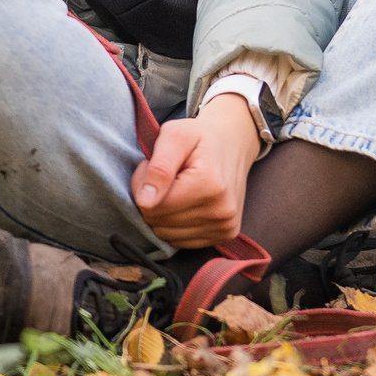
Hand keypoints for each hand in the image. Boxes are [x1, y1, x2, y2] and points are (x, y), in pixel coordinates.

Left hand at [132, 100, 261, 248]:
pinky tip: (186, 203)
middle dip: (152, 200)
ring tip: (176, 188)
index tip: (151, 165)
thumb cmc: (199, 137)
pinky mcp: (225, 234)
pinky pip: (180, 241)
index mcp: (210, 185)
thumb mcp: (175, 135)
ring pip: (166, 235)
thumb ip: (159, 166)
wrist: (233, 143)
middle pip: (158, 222)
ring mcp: (225, 226)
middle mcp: (221, 211)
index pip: (152, 206)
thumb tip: (145, 202)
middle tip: (165, 176)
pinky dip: (175, 224)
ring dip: (163, 213)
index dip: (142, 185)